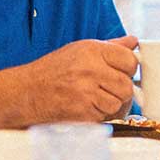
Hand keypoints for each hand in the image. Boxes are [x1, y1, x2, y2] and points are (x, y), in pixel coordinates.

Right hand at [22, 36, 138, 122]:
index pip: (129, 59)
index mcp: (92, 50)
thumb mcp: (80, 50)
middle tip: (107, 89)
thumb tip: (133, 42)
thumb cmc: (53, 71)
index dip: (128, 68)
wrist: (27, 92)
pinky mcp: (83, 112)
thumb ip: (110, 47)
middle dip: (121, 90)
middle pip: (127, 85)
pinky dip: (100, 115)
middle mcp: (91, 69)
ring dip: (111, 105)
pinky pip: (106, 117)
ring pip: (119, 103)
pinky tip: (87, 108)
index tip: (122, 72)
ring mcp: (87, 92)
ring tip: (95, 99)